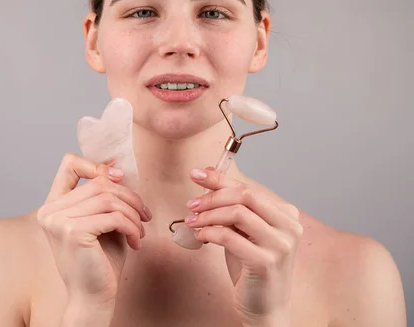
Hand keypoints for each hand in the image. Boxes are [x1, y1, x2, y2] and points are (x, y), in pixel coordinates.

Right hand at [36, 153, 150, 307]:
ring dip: (133, 213)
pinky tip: (135, 241)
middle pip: (98, 183)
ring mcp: (59, 221)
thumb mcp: (101, 221)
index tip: (119, 179)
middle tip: (144, 214)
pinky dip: (132, 227)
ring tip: (140, 230)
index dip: (96, 165)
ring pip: (108, 199)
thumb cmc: (100, 261)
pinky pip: (114, 217)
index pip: (69, 164)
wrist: (93, 298)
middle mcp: (50, 211)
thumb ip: (104, 197)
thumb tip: (117, 169)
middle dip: (129, 196)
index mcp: (53, 205)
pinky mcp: (73, 232)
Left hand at [185, 167, 301, 323]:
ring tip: (192, 221)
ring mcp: (281, 245)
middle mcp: (289, 227)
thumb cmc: (252, 266)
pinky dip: (210, 232)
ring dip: (208, 215)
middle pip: (245, 196)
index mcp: (286, 214)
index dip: (220, 179)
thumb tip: (210, 172)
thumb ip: (230, 205)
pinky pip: (230, 237)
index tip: (196, 174)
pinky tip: (200, 235)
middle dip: (213, 196)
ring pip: (237, 213)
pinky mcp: (266, 262)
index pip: (248, 188)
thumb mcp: (241, 230)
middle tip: (191, 204)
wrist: (265, 307)